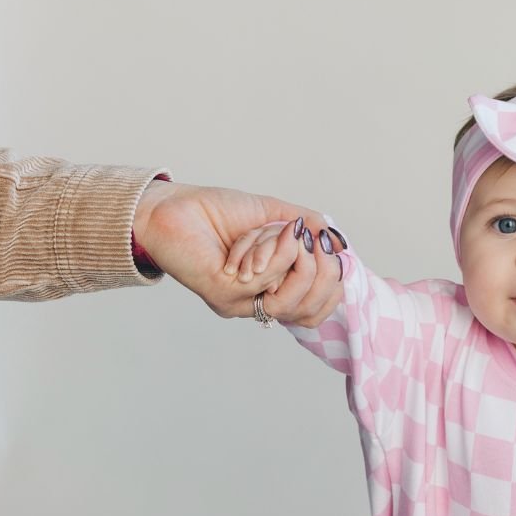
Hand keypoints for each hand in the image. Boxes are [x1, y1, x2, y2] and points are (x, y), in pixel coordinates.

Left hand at [224, 219, 344, 328]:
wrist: (176, 202)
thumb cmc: (220, 210)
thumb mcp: (274, 212)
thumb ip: (307, 225)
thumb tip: (338, 244)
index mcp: (266, 292)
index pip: (312, 312)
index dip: (331, 286)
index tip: (330, 251)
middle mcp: (253, 304)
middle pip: (306, 312)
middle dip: (323, 272)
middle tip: (318, 240)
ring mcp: (238, 303)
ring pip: (286, 300)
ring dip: (295, 257)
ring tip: (292, 231)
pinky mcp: (224, 293)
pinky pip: (266, 281)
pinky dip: (277, 253)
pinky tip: (275, 233)